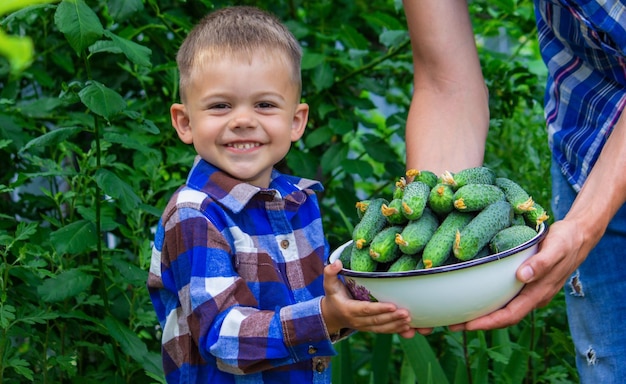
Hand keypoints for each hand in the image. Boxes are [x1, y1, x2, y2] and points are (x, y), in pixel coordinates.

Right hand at [321, 260, 415, 337]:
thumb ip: (330, 272)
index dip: (379, 309)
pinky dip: (396, 330)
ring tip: (410, 320)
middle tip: (407, 313)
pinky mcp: (370, 329)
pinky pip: (383, 331)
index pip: (365, 310)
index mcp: (348, 309)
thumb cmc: (333, 296)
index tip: (392, 305)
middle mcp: (357, 321)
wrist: (331, 316)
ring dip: (396, 325)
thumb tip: (337, 262)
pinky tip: (408, 328)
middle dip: (392, 318)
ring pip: (381, 328)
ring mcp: (364, 326)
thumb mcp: (329, 284)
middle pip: (377, 321)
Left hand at [449, 219, 586, 330]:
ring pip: (504, 309)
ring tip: (457, 314)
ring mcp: (530, 291)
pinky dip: (489, 301)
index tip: (467, 325)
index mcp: (539, 292)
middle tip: (451, 324)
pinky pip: (505, 297)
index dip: (488, 322)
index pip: (510, 314)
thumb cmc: (567, 240)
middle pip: (503, 317)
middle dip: (478, 322)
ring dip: (482, 314)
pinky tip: (474, 295)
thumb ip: (542, 263)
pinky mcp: (526, 282)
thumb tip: (522, 276)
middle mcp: (533, 296)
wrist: (578, 236)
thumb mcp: (556, 247)